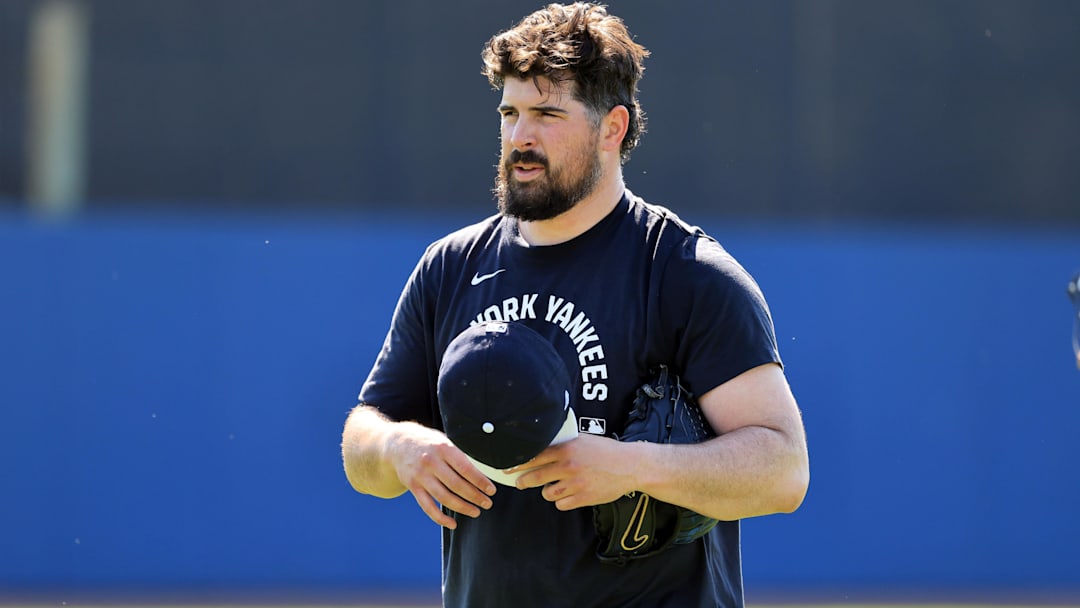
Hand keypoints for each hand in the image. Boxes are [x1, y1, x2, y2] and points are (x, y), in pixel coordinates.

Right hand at [390, 425, 496, 528]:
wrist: (397, 443)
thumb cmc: (427, 442)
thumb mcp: (444, 441)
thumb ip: (459, 456)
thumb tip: (480, 475)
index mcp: (443, 448)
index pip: (466, 469)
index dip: (480, 482)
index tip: (491, 490)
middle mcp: (431, 462)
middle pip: (456, 485)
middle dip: (475, 496)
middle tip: (487, 503)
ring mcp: (421, 476)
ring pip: (444, 498)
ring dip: (462, 507)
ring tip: (475, 512)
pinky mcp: (413, 487)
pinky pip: (427, 506)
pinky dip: (440, 518)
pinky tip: (452, 524)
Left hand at [510, 433, 640, 510]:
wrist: (630, 465)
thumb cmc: (606, 451)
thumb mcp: (583, 440)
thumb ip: (563, 444)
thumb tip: (540, 448)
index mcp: (566, 449)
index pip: (533, 456)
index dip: (517, 463)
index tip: (508, 468)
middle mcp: (568, 466)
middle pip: (534, 478)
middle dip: (524, 482)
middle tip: (520, 483)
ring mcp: (575, 483)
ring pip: (547, 494)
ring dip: (548, 491)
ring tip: (554, 486)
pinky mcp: (583, 498)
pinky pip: (561, 504)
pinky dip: (562, 501)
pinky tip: (568, 494)